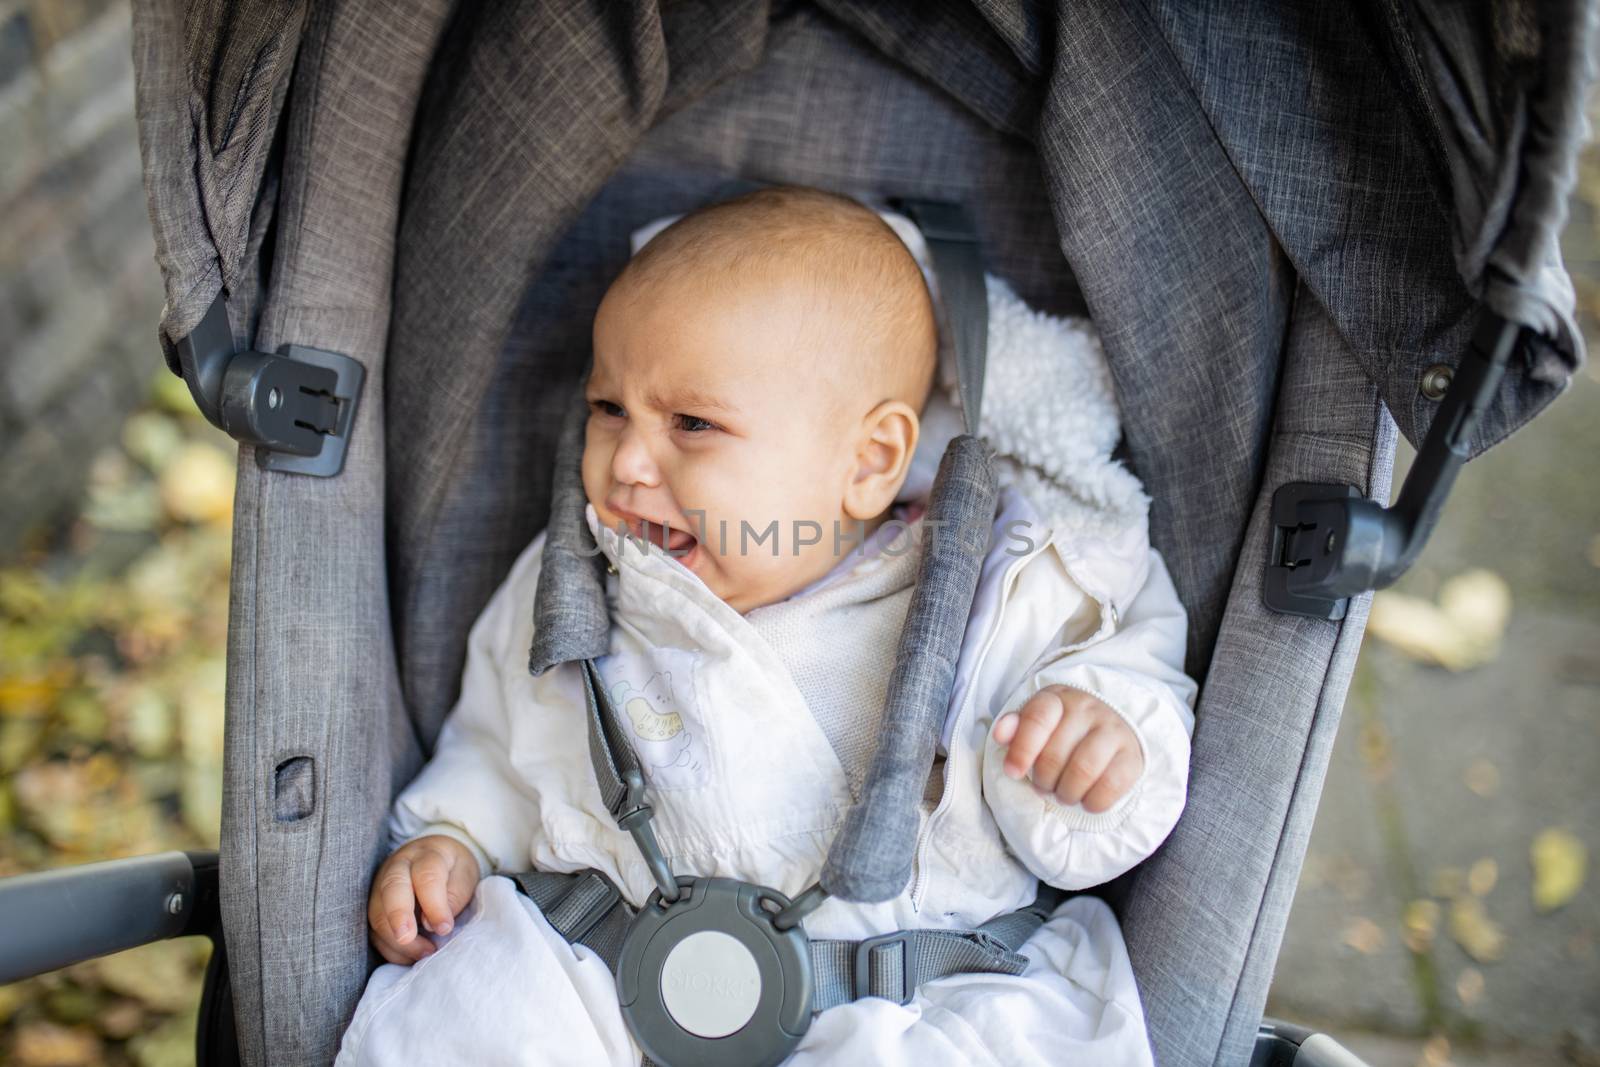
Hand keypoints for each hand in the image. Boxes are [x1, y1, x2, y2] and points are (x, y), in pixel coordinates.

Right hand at [367, 834, 481, 964]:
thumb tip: (434, 925)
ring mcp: (380, 886)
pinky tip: (410, 957)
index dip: (434, 905)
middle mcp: (398, 867)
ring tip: (423, 954)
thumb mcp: (465, 874)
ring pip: (378, 913)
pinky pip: (373, 931)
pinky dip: (389, 948)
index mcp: (427, 855)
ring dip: (396, 939)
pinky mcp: (374, 906)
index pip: (427, 877)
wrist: (435, 856)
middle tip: (408, 938)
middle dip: (398, 916)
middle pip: (392, 888)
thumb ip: (454, 895)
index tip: (445, 929)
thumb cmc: (453, 869)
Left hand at [992, 685, 1143, 812]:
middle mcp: (1088, 709)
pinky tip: (1086, 800)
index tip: (1013, 772)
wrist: (1111, 731)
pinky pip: (1110, 787)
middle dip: (1043, 780)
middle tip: (1045, 785)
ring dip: (1066, 794)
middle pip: (1055, 754)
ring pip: (1083, 771)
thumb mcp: (1035, 725)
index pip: (1037, 719)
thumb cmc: (1063, 732)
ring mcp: (1113, 731)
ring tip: (1063, 794)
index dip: (1022, 749)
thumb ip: (1015, 729)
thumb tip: (1001, 734)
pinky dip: (1092, 802)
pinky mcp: (1132, 757)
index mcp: (1057, 699)